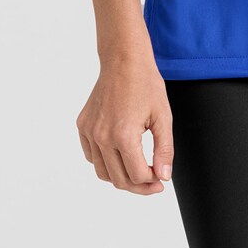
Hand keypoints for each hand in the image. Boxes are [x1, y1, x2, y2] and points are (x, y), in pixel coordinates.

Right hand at [77, 50, 173, 195]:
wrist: (123, 61)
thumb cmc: (145, 85)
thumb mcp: (163, 118)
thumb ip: (164, 150)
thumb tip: (164, 176)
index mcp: (123, 135)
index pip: (137, 175)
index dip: (153, 181)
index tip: (162, 178)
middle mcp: (102, 137)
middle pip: (119, 180)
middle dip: (139, 186)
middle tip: (154, 182)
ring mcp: (89, 132)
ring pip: (103, 173)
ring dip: (121, 178)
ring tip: (138, 171)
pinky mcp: (82, 126)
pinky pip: (92, 156)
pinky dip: (106, 163)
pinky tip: (121, 156)